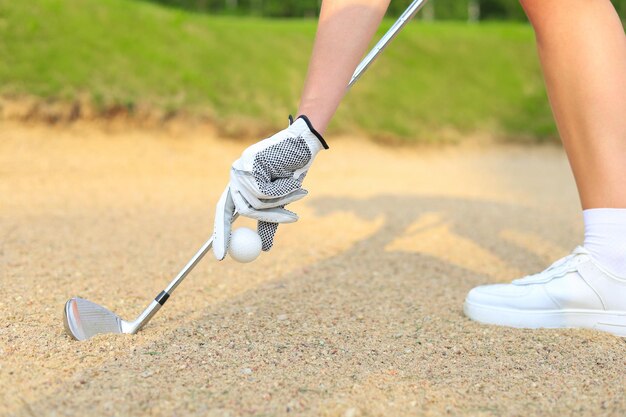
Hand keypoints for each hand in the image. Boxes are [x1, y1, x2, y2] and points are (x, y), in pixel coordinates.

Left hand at [212, 115, 327, 259]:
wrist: (303, 143)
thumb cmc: (292, 171)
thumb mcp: (280, 200)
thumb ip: (269, 222)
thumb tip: (263, 249)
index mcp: (239, 185)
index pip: (224, 212)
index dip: (221, 234)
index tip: (220, 257)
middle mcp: (236, 176)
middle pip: (242, 210)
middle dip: (271, 216)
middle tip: (293, 219)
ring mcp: (241, 168)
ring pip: (257, 203)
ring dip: (282, 200)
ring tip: (297, 186)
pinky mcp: (251, 163)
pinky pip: (266, 191)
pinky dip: (284, 189)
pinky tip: (292, 177)